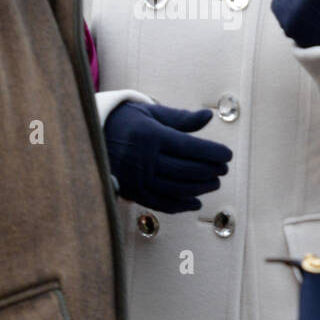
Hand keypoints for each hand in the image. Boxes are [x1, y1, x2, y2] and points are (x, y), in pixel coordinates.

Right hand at [103, 100, 231, 212]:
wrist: (92, 137)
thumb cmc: (128, 122)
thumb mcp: (152, 113)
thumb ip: (181, 118)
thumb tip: (208, 117)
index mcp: (151, 135)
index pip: (189, 147)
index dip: (212, 152)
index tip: (227, 154)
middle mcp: (144, 159)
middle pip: (186, 170)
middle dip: (210, 170)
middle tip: (224, 169)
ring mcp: (138, 178)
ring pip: (177, 189)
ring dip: (200, 188)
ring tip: (214, 183)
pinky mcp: (133, 193)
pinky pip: (161, 204)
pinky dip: (181, 205)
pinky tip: (196, 202)